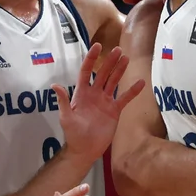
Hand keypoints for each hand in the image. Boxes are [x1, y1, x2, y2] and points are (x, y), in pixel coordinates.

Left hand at [52, 43, 145, 163]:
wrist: (85, 149)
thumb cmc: (73, 133)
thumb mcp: (66, 117)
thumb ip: (64, 101)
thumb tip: (55, 85)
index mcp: (81, 93)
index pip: (86, 71)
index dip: (91, 59)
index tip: (98, 46)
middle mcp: (94, 94)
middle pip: (103, 73)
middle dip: (110, 62)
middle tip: (118, 50)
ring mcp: (105, 101)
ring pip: (114, 82)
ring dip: (120, 71)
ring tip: (127, 59)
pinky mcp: (115, 110)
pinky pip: (125, 98)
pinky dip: (132, 91)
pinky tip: (140, 82)